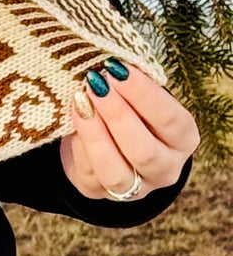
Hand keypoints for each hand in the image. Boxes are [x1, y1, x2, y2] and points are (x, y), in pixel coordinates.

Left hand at [59, 60, 197, 200]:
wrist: (114, 145)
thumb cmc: (132, 110)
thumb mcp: (140, 97)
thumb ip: (131, 85)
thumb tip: (110, 63)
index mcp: (183, 139)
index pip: (170, 119)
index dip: (143, 94)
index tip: (118, 69)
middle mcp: (166, 168)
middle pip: (144, 151)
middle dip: (118, 115)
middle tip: (96, 84)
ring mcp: (136, 187)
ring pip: (117, 172)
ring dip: (95, 135)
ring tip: (80, 101)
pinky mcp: (102, 192)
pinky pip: (90, 174)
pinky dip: (79, 145)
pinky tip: (71, 118)